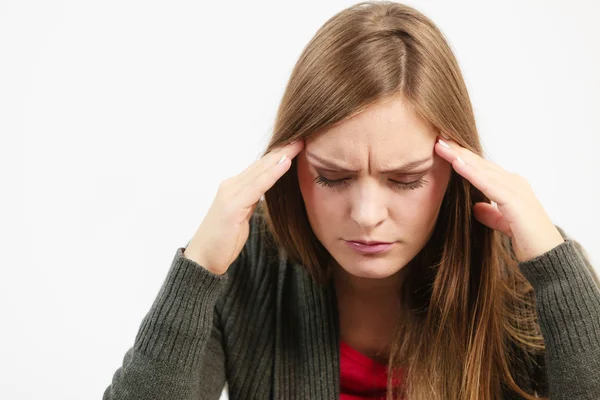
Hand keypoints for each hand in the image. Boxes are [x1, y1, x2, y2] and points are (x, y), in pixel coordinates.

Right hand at [184, 139, 304, 273]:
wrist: (203, 260)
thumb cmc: (223, 241)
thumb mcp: (242, 217)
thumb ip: (252, 202)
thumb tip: (266, 193)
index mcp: (234, 188)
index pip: (260, 167)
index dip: (278, 154)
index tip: (297, 144)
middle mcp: (231, 186)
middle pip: (262, 164)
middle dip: (282, 149)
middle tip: (302, 136)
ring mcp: (230, 194)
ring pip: (261, 170)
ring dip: (281, 156)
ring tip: (298, 144)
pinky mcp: (232, 206)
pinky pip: (258, 186)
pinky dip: (272, 173)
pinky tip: (285, 163)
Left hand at [435, 136, 563, 262]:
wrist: (548, 257)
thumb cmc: (528, 239)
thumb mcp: (503, 223)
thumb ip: (491, 214)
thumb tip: (476, 207)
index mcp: (511, 186)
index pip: (481, 167)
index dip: (462, 156)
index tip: (443, 146)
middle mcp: (514, 183)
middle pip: (480, 162)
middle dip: (458, 150)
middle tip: (438, 137)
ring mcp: (516, 190)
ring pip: (482, 169)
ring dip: (461, 156)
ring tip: (442, 145)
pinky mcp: (515, 202)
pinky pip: (488, 184)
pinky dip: (472, 173)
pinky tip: (457, 164)